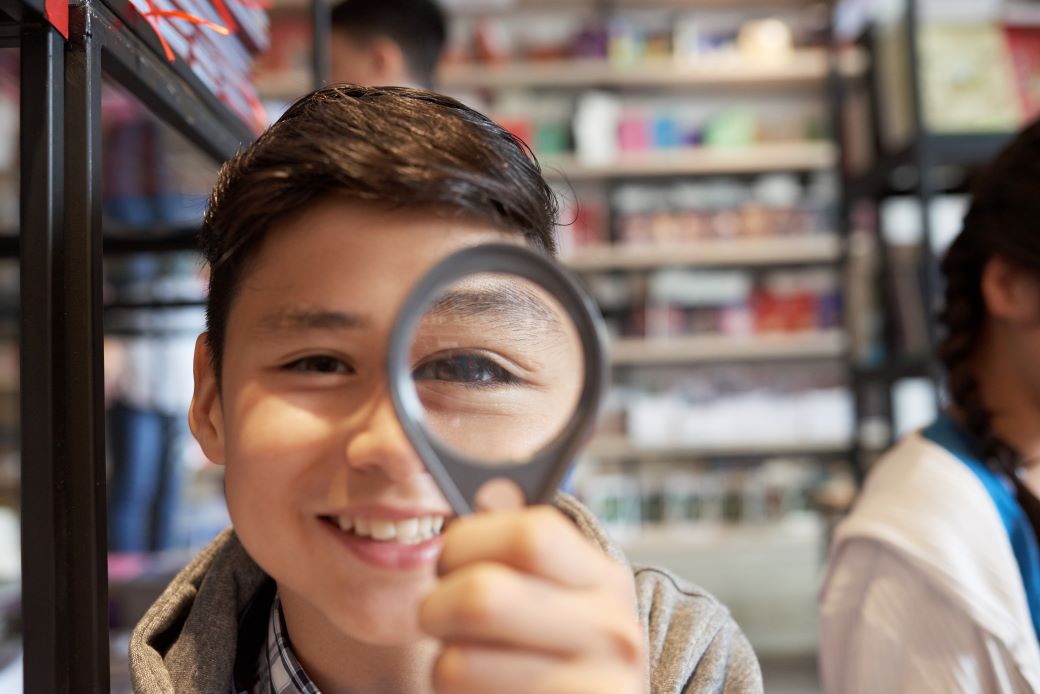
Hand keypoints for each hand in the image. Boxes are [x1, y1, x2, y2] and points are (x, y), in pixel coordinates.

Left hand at [420, 505, 646, 693]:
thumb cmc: (560, 662)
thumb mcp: (560, 602)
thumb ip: (521, 553)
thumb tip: (481, 495)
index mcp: (604, 580)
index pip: (531, 535)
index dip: (469, 540)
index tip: (449, 558)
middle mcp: (610, 630)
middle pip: (483, 596)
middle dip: (438, 605)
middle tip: (439, 617)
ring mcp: (595, 686)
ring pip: (458, 662)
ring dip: (443, 665)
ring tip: (469, 667)